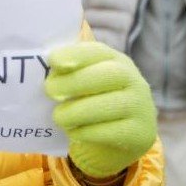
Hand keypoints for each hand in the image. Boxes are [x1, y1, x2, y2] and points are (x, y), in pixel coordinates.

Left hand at [45, 42, 156, 177]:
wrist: (124, 134)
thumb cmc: (95, 98)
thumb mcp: (85, 79)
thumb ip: (68, 70)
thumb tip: (45, 67)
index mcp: (115, 60)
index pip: (98, 51)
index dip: (75, 54)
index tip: (53, 61)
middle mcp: (133, 79)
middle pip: (108, 75)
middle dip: (73, 82)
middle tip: (49, 91)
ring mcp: (140, 106)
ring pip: (108, 105)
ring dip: (76, 111)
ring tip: (59, 116)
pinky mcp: (140, 133)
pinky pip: (110, 132)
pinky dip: (85, 131)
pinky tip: (74, 131)